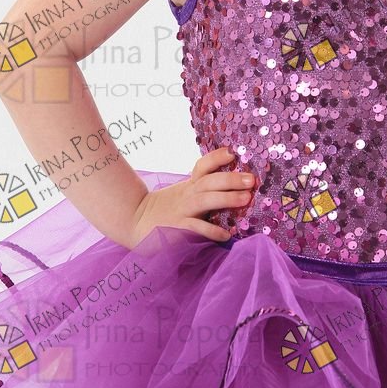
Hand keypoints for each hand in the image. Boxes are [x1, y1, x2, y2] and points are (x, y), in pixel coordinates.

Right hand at [129, 147, 255, 247]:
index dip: (217, 158)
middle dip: (231, 178)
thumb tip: (234, 185)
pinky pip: (196, 228)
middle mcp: (188, 195)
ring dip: (227, 198)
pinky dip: (211, 231)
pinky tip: (226, 235)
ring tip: (246, 198)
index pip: (203, 166)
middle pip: (210, 181)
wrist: (135, 222)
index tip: (233, 152)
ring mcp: (183, 211)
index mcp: (189, 185)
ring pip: (206, 200)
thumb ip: (203, 189)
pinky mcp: (178, 229)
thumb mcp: (183, 193)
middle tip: (251, 179)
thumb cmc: (165, 209)